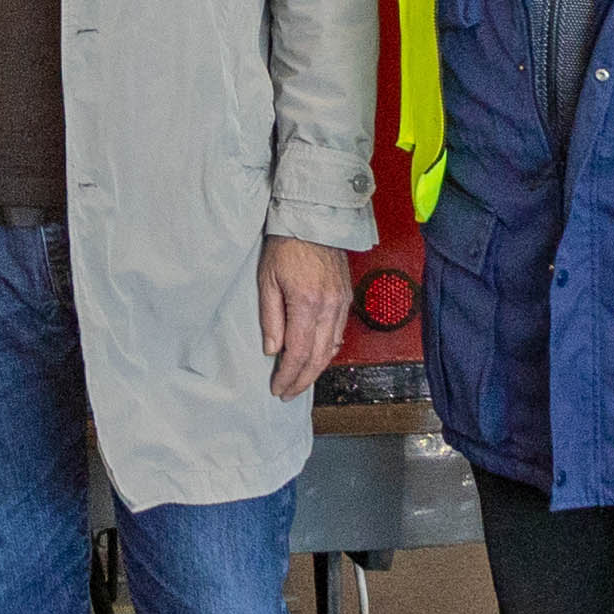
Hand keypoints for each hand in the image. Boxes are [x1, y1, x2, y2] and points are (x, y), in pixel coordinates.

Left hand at [259, 236, 355, 399]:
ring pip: (331, 348)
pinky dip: (327, 351)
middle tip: (287, 393)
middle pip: (318, 357)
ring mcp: (342, 303)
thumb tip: (272, 350)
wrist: (314, 220)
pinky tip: (317, 357)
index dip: (288, 375)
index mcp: (308, 304)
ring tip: (300, 381)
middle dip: (302, 380)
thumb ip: (271, 318)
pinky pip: (339, 333)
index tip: (277, 388)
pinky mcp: (346, 298)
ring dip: (316, 369)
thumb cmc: (286, 246)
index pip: (298, 353)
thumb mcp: (267, 281)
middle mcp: (330, 308)